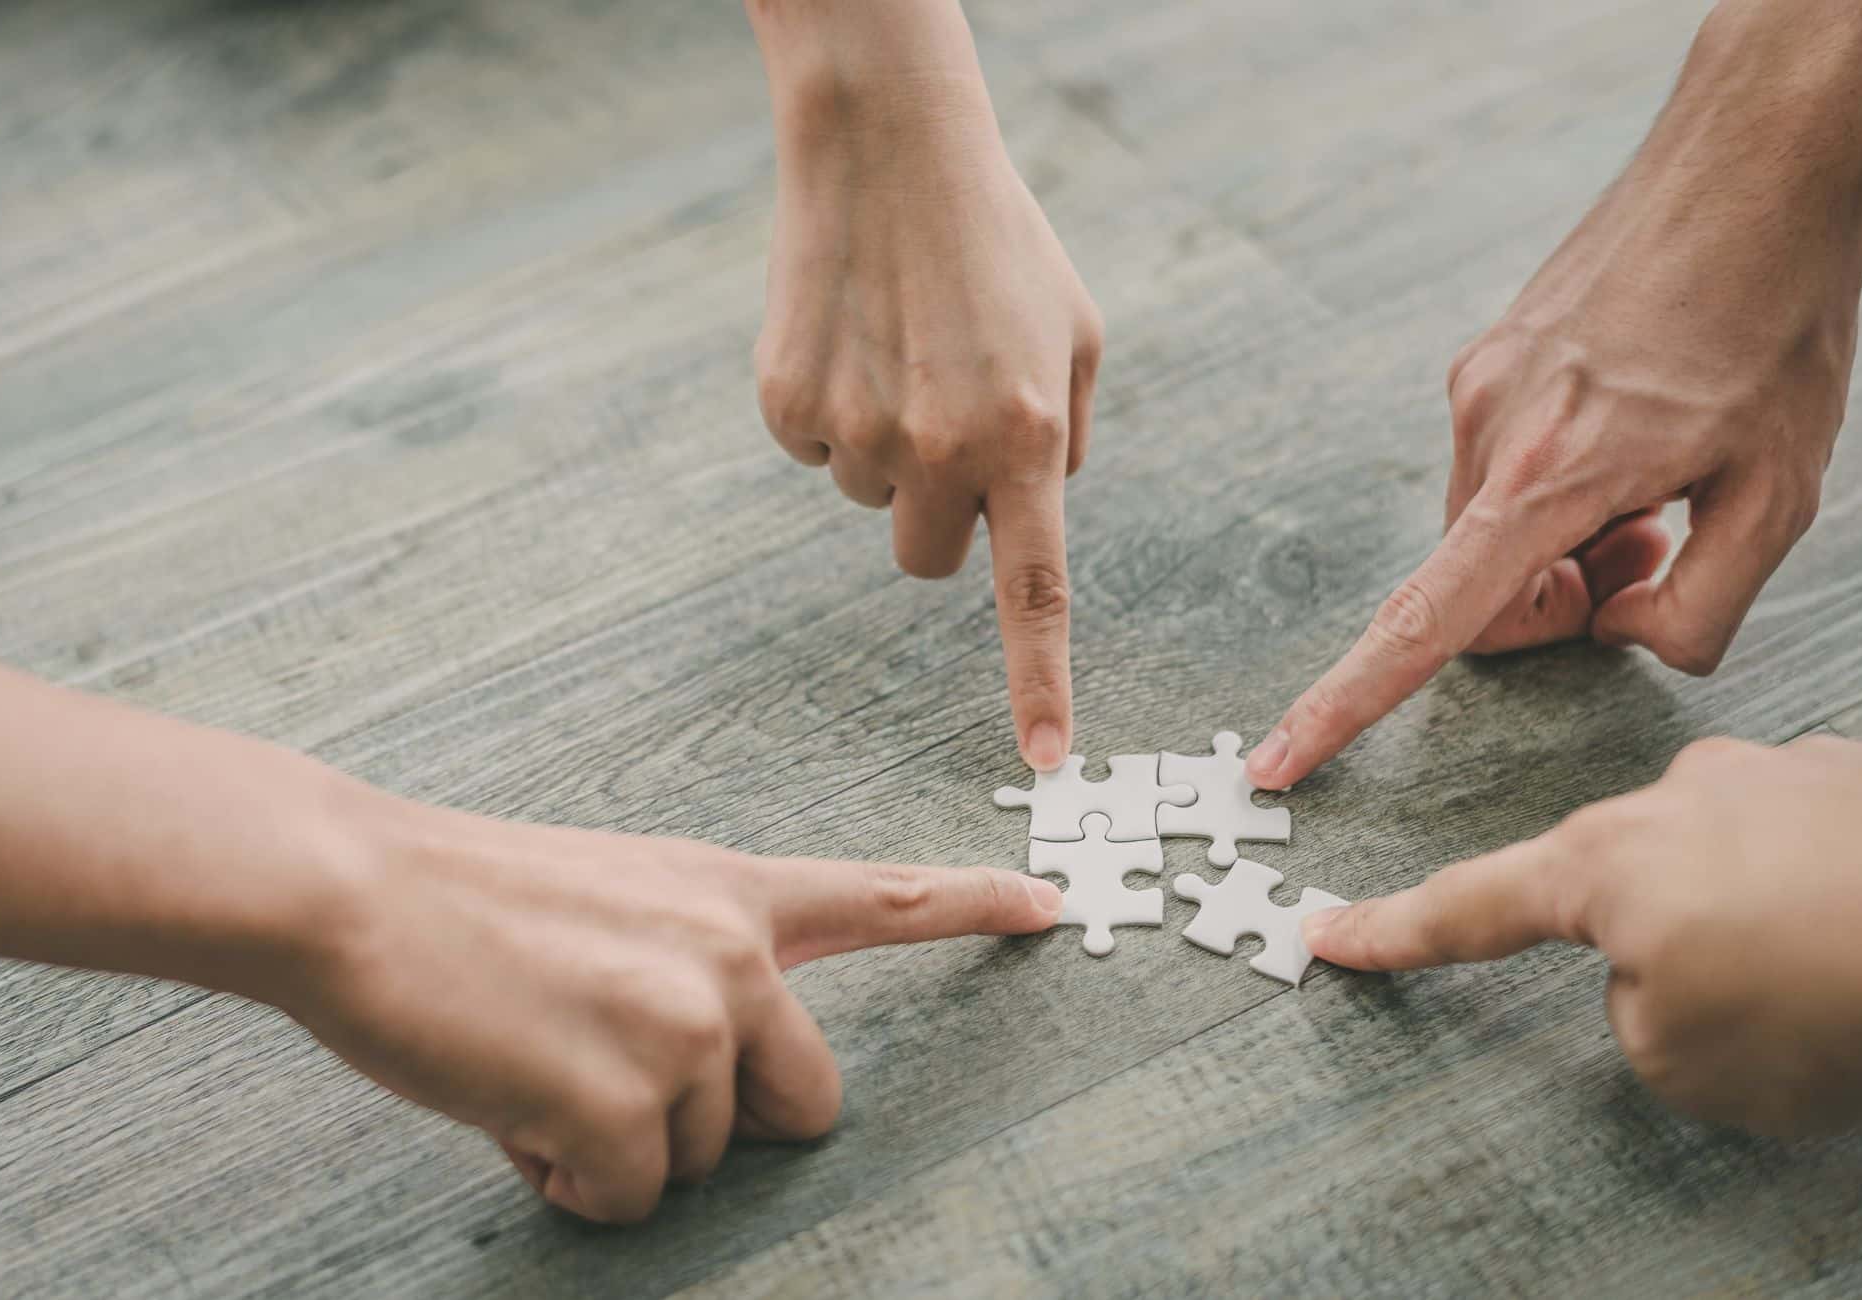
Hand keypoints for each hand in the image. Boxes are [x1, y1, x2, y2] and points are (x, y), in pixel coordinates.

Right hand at [281, 800, 1061, 1222]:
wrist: (355, 892)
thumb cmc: (464, 900)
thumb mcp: (613, 896)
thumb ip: (690, 965)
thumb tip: (703, 1085)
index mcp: (728, 894)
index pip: (879, 897)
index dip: (971, 906)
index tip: (1048, 905)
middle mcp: (733, 957)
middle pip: (810, 1106)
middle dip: (729, 1125)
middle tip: (619, 1083)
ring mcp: (688, 1029)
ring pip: (696, 1162)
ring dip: (617, 1144)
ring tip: (533, 1064)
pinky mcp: (627, 1101)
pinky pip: (626, 1200)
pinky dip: (566, 1182)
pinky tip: (514, 1109)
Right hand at [749, 0, 1102, 770]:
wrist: (885, 146)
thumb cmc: (996, 240)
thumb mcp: (1075, 335)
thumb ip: (1064, 440)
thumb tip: (1033, 508)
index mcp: (1026, 438)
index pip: (1035, 595)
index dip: (1039, 685)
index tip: (1044, 761)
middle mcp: (940, 450)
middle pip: (925, 559)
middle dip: (934, 513)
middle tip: (940, 420)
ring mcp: (855, 431)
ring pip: (864, 500)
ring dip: (881, 447)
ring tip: (895, 347)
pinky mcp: (786, 404)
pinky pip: (808, 448)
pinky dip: (824, 407)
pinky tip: (845, 334)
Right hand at [1247, 0, 1861, 789]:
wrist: (1750, 165)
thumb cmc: (1774, 319)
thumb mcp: (1779, 493)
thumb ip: (1696, 611)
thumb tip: (1616, 634)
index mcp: (1546, 477)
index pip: (1426, 624)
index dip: (1345, 706)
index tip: (1276, 760)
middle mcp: (1489, 434)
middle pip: (1475, 592)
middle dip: (1552, 603)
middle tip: (1652, 549)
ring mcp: (1478, 390)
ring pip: (1489, 530)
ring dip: (1564, 540)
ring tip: (1659, 486)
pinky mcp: (1486, 360)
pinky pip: (1498, 468)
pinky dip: (1557, 485)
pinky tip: (1635, 436)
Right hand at [1304, 736, 1861, 1135]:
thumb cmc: (1844, 995)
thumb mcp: (1693, 1063)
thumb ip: (1640, 1016)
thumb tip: (1671, 976)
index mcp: (1607, 865)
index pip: (1470, 906)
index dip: (1395, 931)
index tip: (1333, 931)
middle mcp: (1677, 796)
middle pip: (1626, 889)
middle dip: (1671, 954)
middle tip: (1753, 1013)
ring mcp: (1773, 773)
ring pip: (1729, 871)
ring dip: (1764, 927)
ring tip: (1838, 979)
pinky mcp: (1859, 777)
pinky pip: (1813, 853)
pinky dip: (1832, 900)